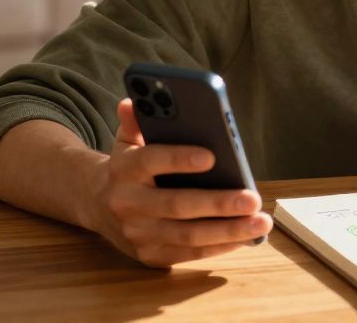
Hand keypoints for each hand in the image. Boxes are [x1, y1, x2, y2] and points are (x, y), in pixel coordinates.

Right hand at [84, 98, 272, 266]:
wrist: (95, 204)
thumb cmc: (127, 166)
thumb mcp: (126, 140)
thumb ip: (136, 121)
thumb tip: (135, 99)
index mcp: (122, 170)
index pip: (149, 161)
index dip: (178, 158)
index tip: (212, 155)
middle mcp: (127, 205)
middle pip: (176, 205)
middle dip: (218, 203)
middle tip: (252, 198)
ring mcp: (138, 235)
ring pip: (188, 235)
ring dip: (228, 231)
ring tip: (260, 221)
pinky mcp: (150, 256)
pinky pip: (190, 253)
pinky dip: (220, 246)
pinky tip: (246, 236)